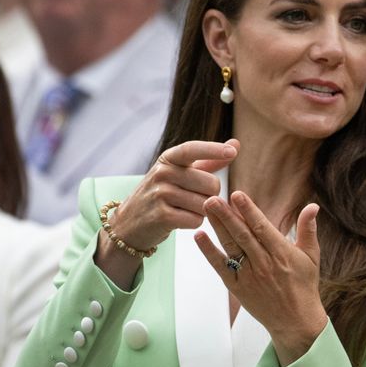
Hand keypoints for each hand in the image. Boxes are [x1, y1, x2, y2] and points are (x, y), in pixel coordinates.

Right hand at [94, 140, 236, 287]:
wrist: (129, 223)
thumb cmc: (162, 194)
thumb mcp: (180, 173)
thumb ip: (209, 160)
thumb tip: (236, 143)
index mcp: (168, 159)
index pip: (192, 149)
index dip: (213, 150)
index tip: (233, 151)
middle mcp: (162, 173)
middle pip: (211, 184)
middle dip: (211, 195)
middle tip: (195, 198)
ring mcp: (160, 194)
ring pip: (205, 204)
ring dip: (202, 211)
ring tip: (184, 209)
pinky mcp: (161, 216)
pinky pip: (196, 220)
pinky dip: (194, 222)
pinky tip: (180, 219)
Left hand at [194, 193, 328, 364]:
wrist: (296, 321)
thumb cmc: (304, 286)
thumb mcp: (311, 257)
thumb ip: (308, 230)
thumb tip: (312, 206)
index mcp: (282, 253)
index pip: (262, 227)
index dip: (249, 210)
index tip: (237, 195)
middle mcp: (264, 263)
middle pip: (242, 235)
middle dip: (227, 215)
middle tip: (212, 198)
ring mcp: (250, 276)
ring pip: (231, 247)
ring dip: (217, 227)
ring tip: (206, 208)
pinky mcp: (238, 287)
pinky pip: (221, 267)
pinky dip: (209, 252)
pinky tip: (200, 237)